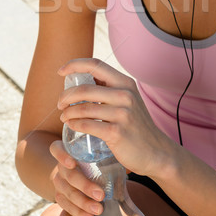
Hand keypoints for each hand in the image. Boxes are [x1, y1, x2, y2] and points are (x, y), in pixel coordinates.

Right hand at [49, 139, 104, 215]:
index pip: (56, 149)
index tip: (73, 163)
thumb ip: (106, 153)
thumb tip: (125, 157)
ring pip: (67, 193)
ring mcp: (58, 182)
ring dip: (83, 203)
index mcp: (68, 150)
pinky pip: (66, 206)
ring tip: (99, 210)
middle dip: (84, 186)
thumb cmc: (101, 160)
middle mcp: (60, 166)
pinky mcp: (60, 196)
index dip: (62, 155)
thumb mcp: (102, 153)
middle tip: (101, 195)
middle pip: (68, 175)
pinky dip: (79, 212)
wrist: (92, 175)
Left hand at [57, 58, 170, 177]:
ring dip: (67, 112)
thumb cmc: (136, 125)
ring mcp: (122, 114)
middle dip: (66, 96)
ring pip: (83, 108)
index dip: (75, 65)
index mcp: (126, 83)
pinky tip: (71, 126)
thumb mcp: (128, 101)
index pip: (96, 64)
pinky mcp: (117, 132)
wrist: (155, 151)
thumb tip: (81, 80)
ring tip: (64, 117)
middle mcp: (125, 95)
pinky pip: (87, 125)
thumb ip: (110, 90)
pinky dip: (74, 124)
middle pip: (84, 88)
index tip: (61, 71)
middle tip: (60, 104)